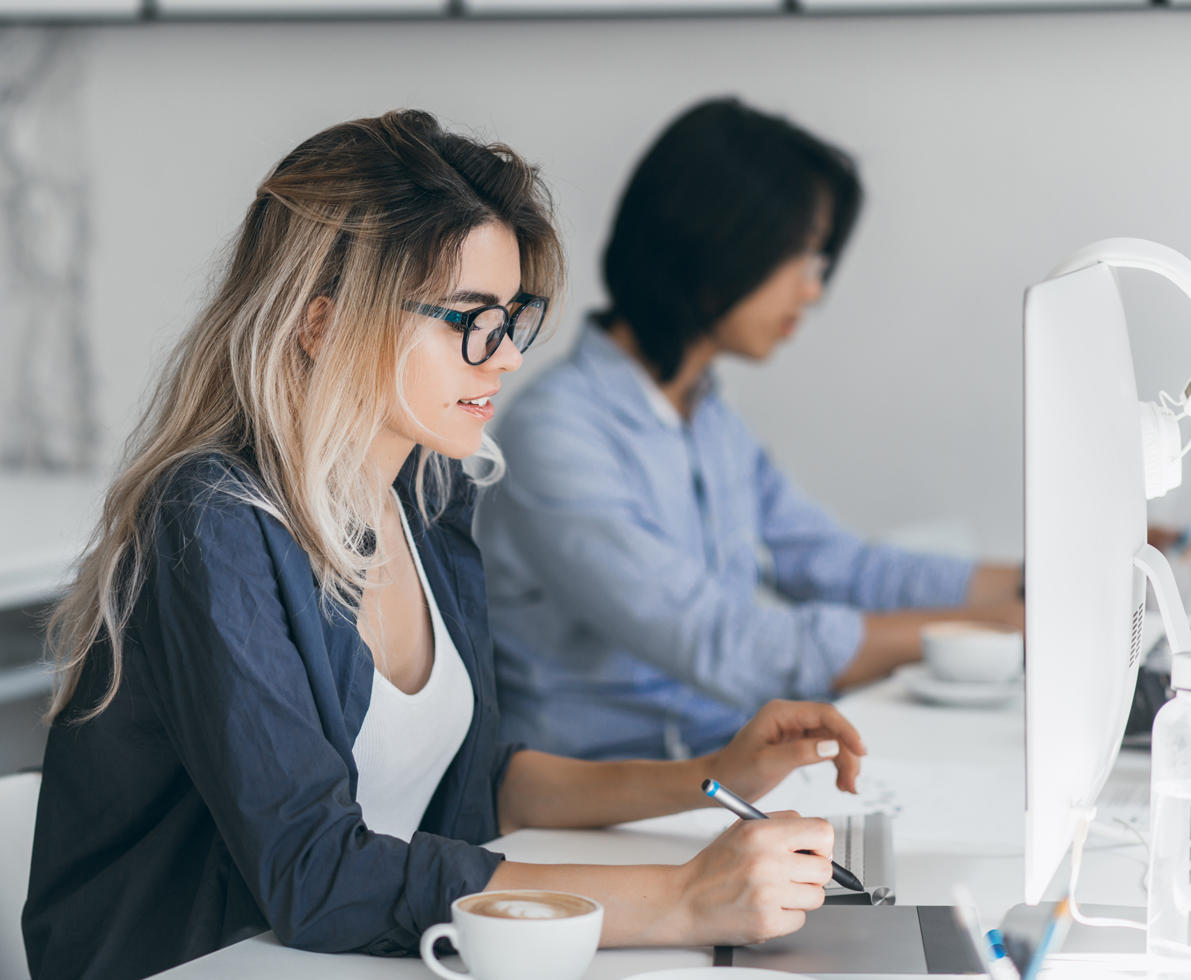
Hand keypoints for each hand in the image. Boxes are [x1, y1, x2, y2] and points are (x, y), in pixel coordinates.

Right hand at [673, 810, 833, 945]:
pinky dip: (786, 916)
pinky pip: (800, 919)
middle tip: (794, 874)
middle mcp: (767, 861)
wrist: (685, 900)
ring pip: (817, 896)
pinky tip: (765, 908)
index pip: (822, 832)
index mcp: (761, 833)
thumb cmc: (715, 866)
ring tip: (775, 891)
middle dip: (812, 873)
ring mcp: (768, 894)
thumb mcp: (743, 829)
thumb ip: (782, 825)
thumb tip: (821, 839)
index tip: (813, 852)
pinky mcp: (768, 922)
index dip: (822, 844)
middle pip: (824, 869)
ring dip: (800, 896)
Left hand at [703, 700, 866, 803]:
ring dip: (845, 762)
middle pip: (832, 728)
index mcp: (780, 713)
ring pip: (832, 740)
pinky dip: (836, 765)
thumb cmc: (735, 771)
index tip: (860, 751)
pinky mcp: (797, 744)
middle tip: (853, 781)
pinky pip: (825, 750)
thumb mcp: (766, 764)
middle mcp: (789, 717)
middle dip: (848, 753)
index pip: (824, 714)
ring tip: (849, 788)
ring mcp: (794, 730)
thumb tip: (832, 746)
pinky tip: (841, 783)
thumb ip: (799, 754)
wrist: (720, 781)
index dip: (846, 731)